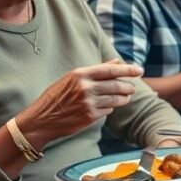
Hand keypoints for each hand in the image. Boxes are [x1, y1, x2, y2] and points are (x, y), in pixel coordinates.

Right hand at [17, 59, 143, 144]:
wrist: (41, 119)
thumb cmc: (57, 96)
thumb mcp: (72, 78)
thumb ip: (96, 70)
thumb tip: (117, 61)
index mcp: (80, 74)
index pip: (111, 69)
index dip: (128, 69)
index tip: (139, 70)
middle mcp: (85, 87)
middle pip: (117, 85)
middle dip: (128, 86)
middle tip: (131, 87)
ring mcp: (88, 102)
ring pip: (116, 99)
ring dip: (124, 98)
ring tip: (126, 97)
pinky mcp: (90, 116)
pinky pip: (108, 110)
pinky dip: (110, 108)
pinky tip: (106, 107)